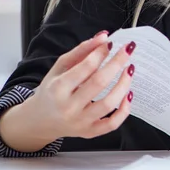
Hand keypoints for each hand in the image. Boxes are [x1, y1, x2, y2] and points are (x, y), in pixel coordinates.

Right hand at [5, 31, 135, 145]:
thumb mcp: (60, 67)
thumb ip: (81, 50)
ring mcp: (80, 122)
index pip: (85, 67)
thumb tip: (104, 37)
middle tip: (128, 49)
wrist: (40, 120)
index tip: (111, 43)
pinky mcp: (89, 132)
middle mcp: (68, 107)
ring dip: (124, 84)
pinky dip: (124, 110)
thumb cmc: (52, 90)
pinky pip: (112, 124)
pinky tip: (129, 94)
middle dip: (117, 63)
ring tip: (130, 69)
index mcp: (58, 88)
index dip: (101, 53)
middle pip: (99, 83)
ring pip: (108, 104)